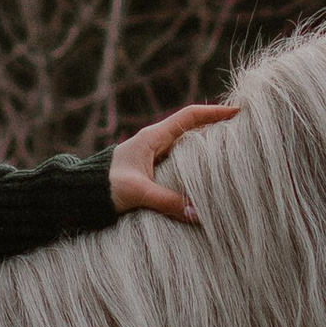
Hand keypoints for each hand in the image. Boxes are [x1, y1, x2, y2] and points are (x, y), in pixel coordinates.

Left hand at [109, 99, 239, 224]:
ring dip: (209, 149)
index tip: (238, 111)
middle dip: (217, 129)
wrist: (81, 194)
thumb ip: (166, 202)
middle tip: (244, 133)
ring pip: (188, 147)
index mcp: (153, 137)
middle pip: (193, 130)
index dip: (215, 112)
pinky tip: (210, 177)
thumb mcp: (137, 192)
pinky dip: (197, 167)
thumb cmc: (105, 187)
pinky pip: (181, 164)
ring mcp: (155, 156)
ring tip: (235, 155)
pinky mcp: (152, 171)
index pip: (190, 116)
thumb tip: (198, 214)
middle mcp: (156, 142)